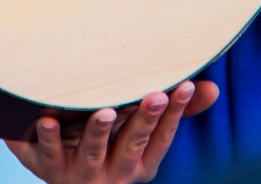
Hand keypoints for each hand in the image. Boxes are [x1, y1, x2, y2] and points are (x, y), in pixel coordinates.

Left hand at [6, 82, 216, 181]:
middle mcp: (114, 172)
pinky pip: (49, 152)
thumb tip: (213, 90)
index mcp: (139, 164)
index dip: (174, 112)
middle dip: (145, 120)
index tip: (185, 85)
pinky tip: (47, 119)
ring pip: (92, 152)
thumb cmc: (110, 149)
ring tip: (103, 112)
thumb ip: (173, 115)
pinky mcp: (49, 166)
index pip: (161, 138)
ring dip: (98, 132)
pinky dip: (48, 137)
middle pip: (132, 144)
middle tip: (155, 95)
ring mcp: (81, 172)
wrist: (62, 182)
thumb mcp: (141, 137)